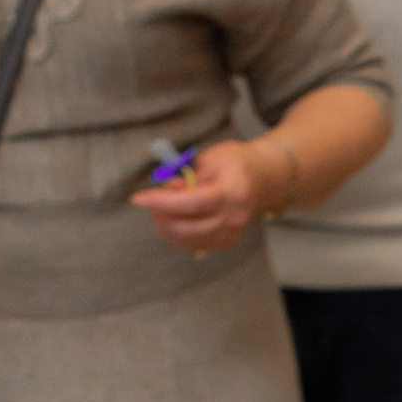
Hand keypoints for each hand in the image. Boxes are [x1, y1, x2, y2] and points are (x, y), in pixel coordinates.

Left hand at [133, 136, 284, 254]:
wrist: (264, 178)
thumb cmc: (235, 163)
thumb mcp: (210, 158)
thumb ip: (187, 177)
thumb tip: (168, 191)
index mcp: (232, 192)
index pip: (192, 203)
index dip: (162, 202)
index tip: (138, 198)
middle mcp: (234, 217)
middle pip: (187, 228)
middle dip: (161, 215)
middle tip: (154, 199)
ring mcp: (232, 233)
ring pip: (187, 240)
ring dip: (167, 224)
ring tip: (168, 204)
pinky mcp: (227, 241)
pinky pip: (193, 244)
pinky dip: (177, 232)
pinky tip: (177, 216)